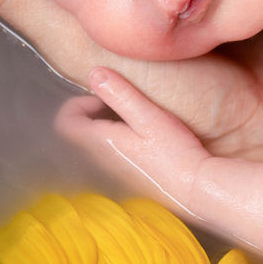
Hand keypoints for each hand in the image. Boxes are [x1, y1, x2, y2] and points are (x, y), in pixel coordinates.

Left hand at [56, 68, 211, 217]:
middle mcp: (102, 161)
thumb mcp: (148, 116)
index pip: (65, 123)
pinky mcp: (132, 180)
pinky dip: (122, 142)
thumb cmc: (174, 152)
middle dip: (94, 113)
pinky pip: (115, 156)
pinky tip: (148, 138)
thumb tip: (95, 73)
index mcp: (100, 143)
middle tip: (120, 102)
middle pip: (81, 133)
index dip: (76, 104)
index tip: (101, 97)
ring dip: (109, 127)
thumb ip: (120, 94)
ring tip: (136, 117)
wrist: (197, 190)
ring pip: (98, 145)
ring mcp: (116, 174)